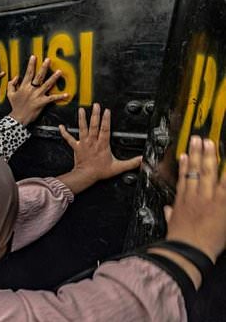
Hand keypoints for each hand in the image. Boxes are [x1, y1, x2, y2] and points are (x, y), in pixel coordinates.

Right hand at [7, 56, 66, 124]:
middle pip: (39, 76)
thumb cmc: (15, 106)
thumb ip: (11, 84)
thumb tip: (16, 76)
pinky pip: (52, 98)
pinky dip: (60, 96)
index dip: (31, 65)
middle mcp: (32, 89)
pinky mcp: (42, 102)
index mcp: (24, 86)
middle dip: (44, 67)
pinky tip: (67, 94)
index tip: (34, 57)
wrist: (18, 117)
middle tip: (48, 60)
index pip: (28, 73)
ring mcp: (38, 96)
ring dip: (54, 78)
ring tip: (59, 71)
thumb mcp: (10, 94)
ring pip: (47, 85)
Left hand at [58, 104, 141, 192]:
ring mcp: (83, 143)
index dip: (106, 120)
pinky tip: (61, 126)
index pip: (105, 129)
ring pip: (82, 128)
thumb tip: (142, 160)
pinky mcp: (76, 146)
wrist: (86, 175)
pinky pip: (68, 138)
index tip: (107, 111)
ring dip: (81, 119)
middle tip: (96, 105)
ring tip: (81, 110)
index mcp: (102, 145)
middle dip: (95, 114)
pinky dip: (64, 132)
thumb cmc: (100, 171)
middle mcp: (92, 142)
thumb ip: (131, 163)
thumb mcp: (118, 168)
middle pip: (94, 125)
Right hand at [164, 137, 225, 262]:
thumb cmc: (180, 241)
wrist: (188, 249)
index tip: (185, 154)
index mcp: (182, 201)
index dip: (184, 164)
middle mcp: (195, 196)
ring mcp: (208, 199)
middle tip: (199, 140)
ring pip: (208, 173)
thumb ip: (171, 215)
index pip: (183, 178)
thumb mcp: (171, 225)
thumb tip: (169, 211)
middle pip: (195, 170)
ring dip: (210, 157)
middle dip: (198, 153)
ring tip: (211, 144)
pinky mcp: (221, 205)